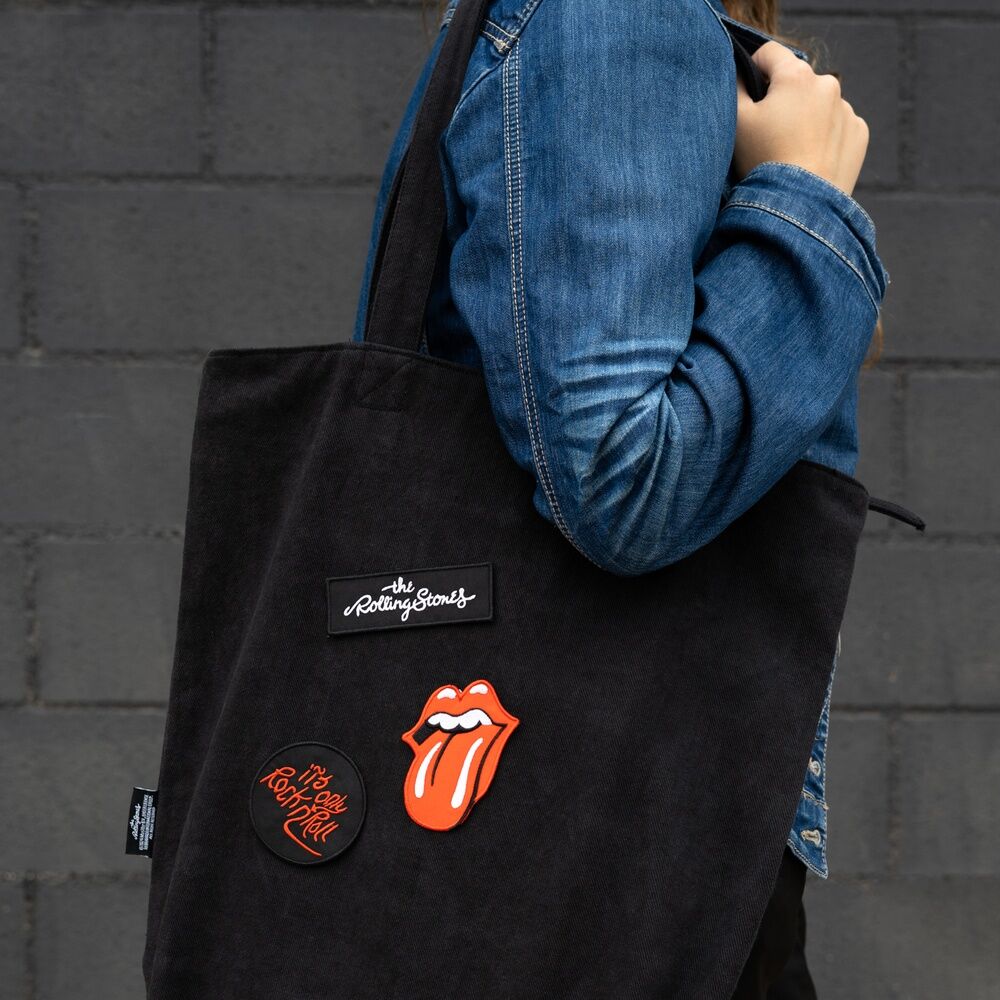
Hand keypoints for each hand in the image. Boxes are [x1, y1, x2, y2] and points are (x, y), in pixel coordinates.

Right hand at [733, 41, 868, 196]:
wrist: (800, 206)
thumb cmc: (764, 162)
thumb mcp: (736, 121)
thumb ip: (735, 88)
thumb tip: (742, 76)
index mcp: (796, 75)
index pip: (768, 53)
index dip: (752, 70)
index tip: (748, 97)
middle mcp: (828, 84)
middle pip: (796, 81)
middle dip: (782, 100)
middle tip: (768, 135)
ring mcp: (847, 110)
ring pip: (818, 104)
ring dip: (804, 119)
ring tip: (790, 152)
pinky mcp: (859, 134)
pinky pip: (837, 127)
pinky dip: (824, 138)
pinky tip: (810, 160)